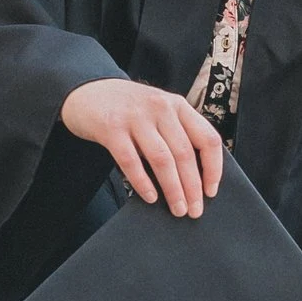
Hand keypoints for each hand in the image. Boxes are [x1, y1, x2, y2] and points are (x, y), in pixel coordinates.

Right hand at [59, 78, 223, 215]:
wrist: (88, 90)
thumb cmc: (128, 108)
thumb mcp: (159, 111)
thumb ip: (176, 133)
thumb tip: (195, 178)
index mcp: (178, 105)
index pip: (207, 138)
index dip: (213, 168)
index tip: (211, 190)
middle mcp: (160, 108)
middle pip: (184, 153)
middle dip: (192, 187)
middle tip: (194, 210)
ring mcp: (135, 117)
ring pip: (162, 159)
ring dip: (173, 189)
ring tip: (177, 209)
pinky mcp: (111, 128)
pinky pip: (131, 161)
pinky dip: (142, 182)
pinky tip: (150, 197)